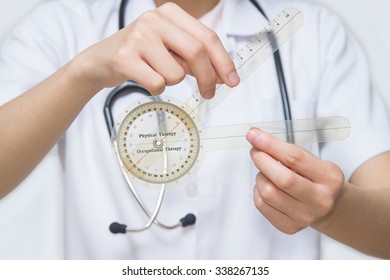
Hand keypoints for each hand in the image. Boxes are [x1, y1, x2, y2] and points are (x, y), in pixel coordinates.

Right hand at [73, 3, 238, 97]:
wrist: (100, 60)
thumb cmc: (140, 54)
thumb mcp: (169, 48)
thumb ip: (194, 57)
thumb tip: (222, 75)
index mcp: (170, 13)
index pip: (208, 37)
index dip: (224, 61)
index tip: (232, 81)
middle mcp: (155, 20)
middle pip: (197, 52)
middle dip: (208, 79)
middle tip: (209, 94)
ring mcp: (139, 37)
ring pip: (177, 73)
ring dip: (172, 81)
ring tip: (155, 73)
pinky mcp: (126, 58)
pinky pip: (158, 84)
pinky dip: (156, 89)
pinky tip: (143, 78)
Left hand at [246, 128, 344, 233]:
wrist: (327, 207)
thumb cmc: (314, 178)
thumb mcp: (311, 160)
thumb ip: (285, 149)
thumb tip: (256, 136)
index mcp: (329, 178)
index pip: (295, 158)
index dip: (270, 144)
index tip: (254, 134)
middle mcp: (320, 200)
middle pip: (282, 179)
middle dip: (262, 160)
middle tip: (255, 151)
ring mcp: (305, 217)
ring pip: (268, 193)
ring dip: (260, 176)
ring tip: (266, 172)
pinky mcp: (289, 227)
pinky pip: (261, 205)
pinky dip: (258, 191)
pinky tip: (266, 186)